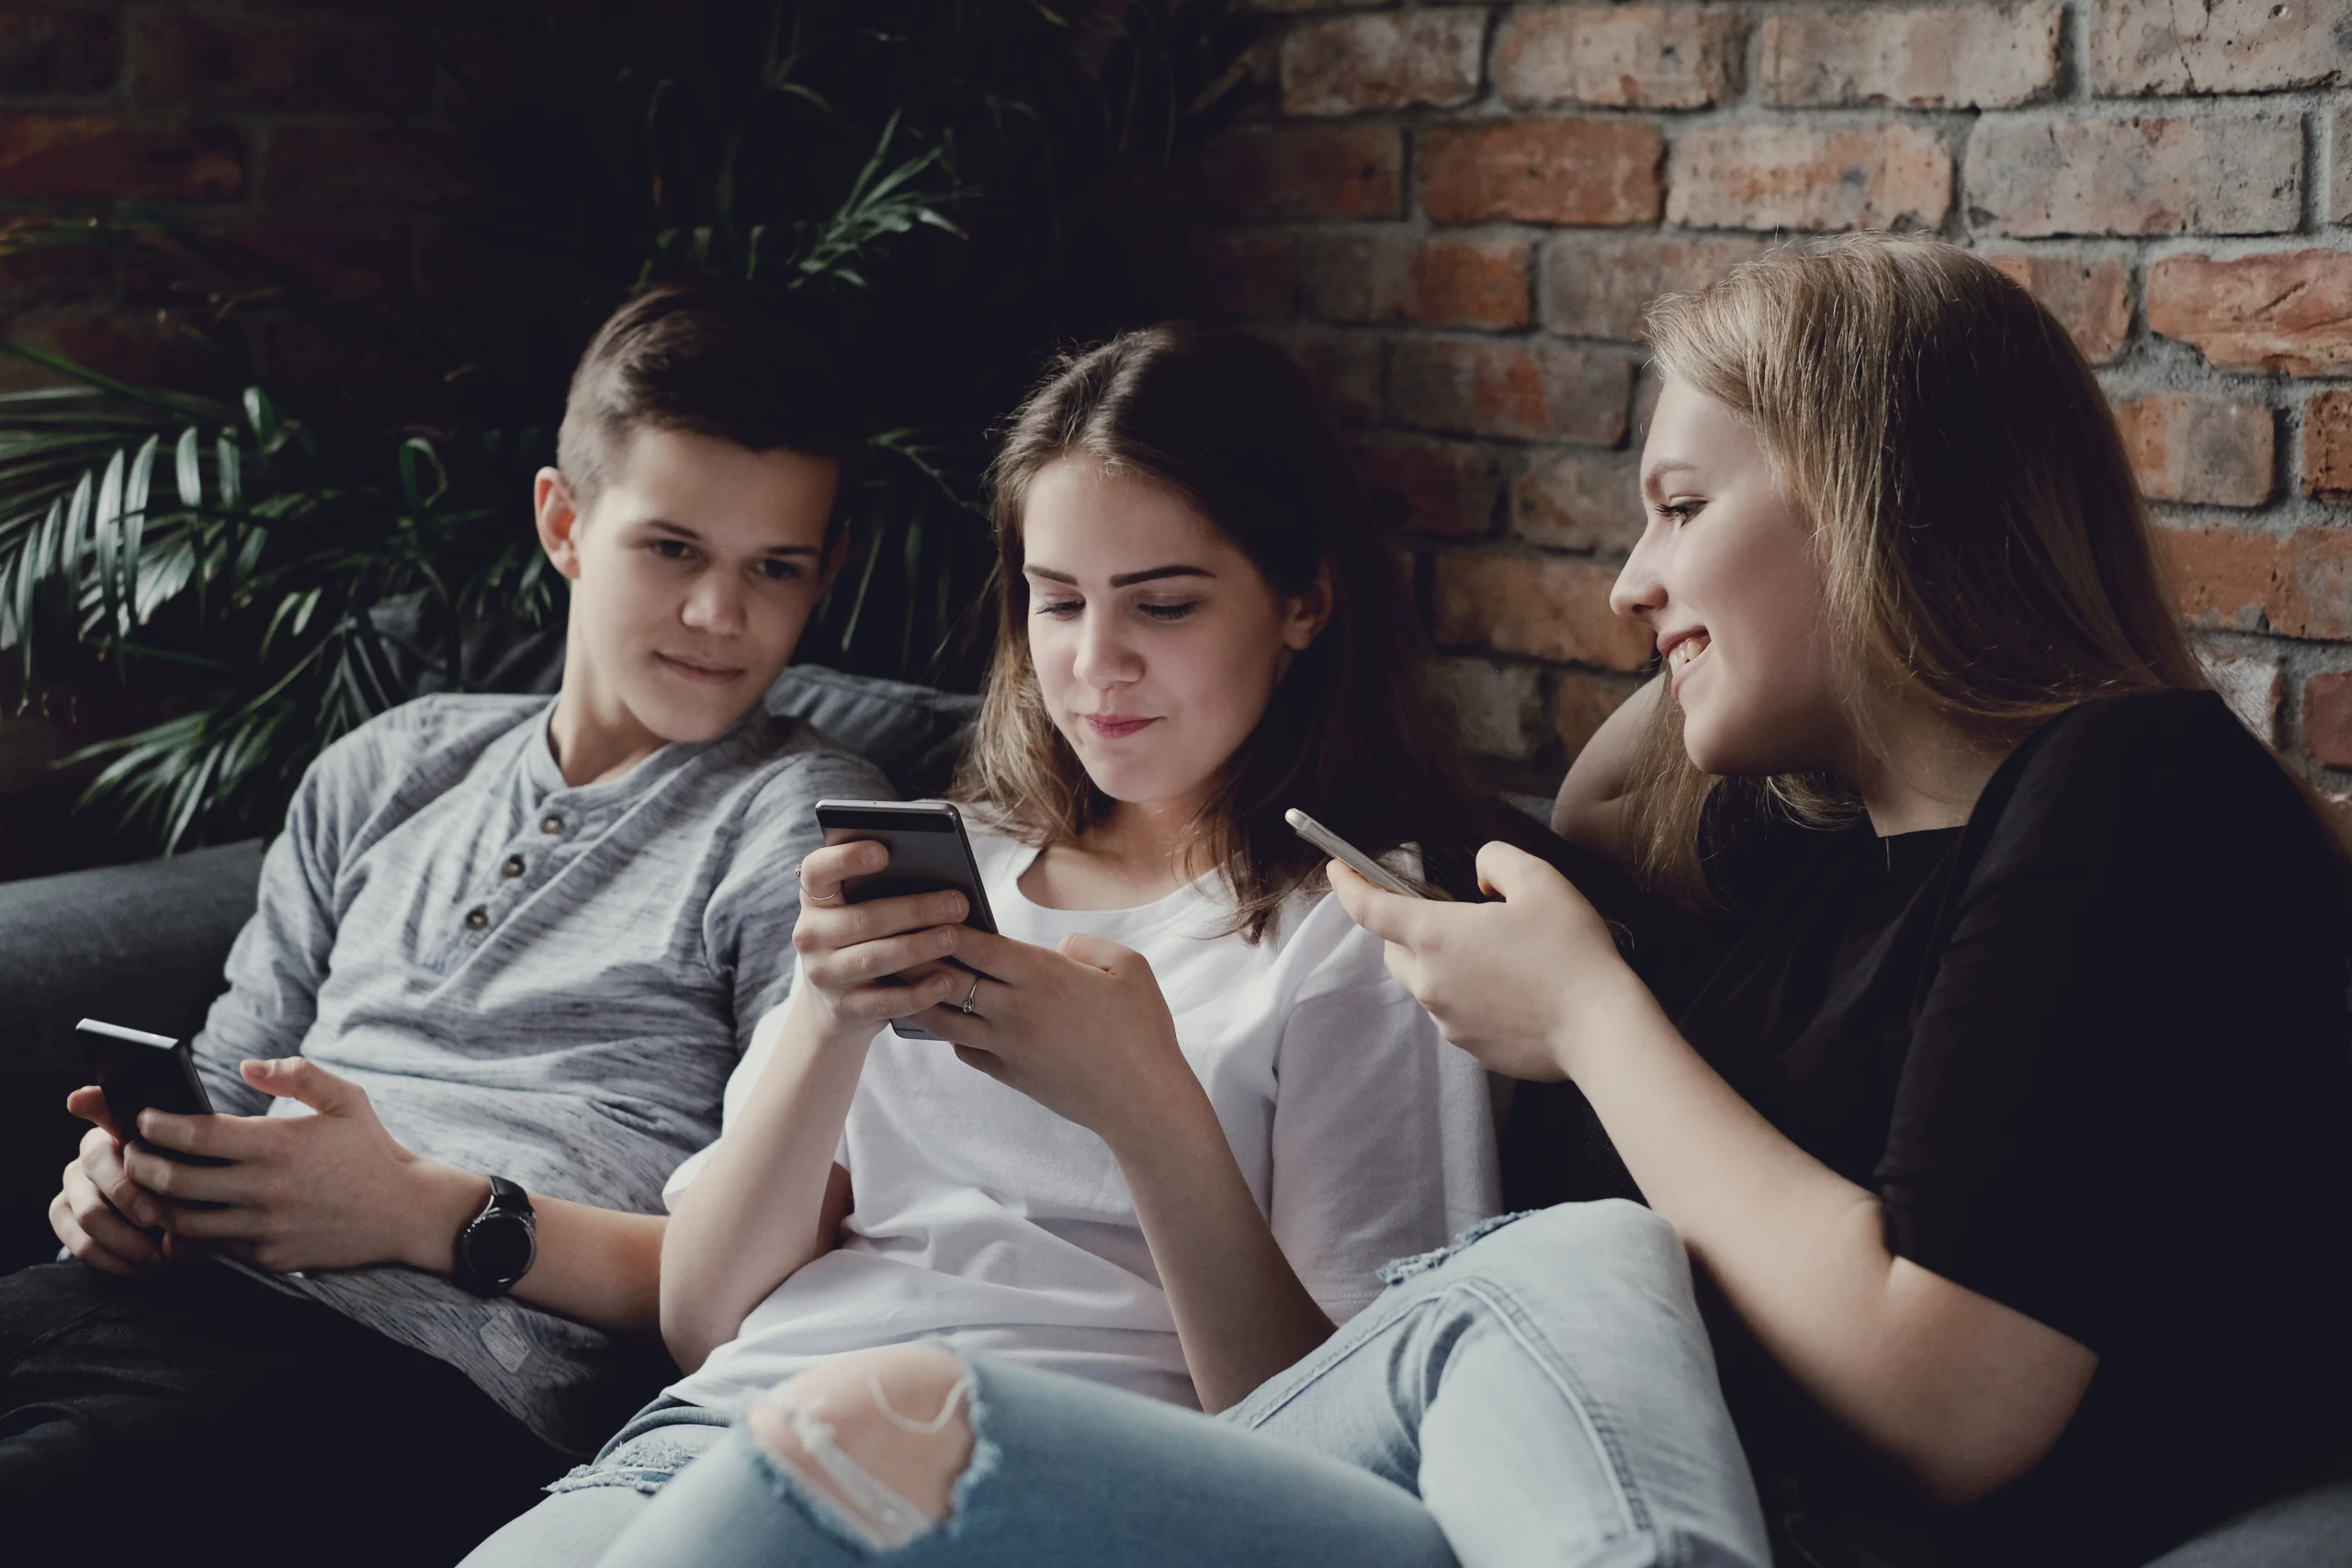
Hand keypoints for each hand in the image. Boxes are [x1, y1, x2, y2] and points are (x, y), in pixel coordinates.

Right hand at [51, 1087, 187, 1274]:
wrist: (187, 1219)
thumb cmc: (194, 1183)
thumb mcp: (200, 1164)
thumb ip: (180, 1147)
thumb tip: (146, 1129)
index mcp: (124, 1127)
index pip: (102, 1107)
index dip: (93, 1103)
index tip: (90, 1110)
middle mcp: (91, 1152)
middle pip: (97, 1165)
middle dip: (127, 1194)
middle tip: (157, 1217)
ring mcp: (73, 1185)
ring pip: (88, 1212)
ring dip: (124, 1239)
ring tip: (158, 1256)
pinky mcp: (64, 1218)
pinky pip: (80, 1243)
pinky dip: (114, 1260)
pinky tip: (142, 1268)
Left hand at [119, 1056, 478, 1275]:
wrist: (405, 1212)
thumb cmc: (370, 1150)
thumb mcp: (345, 1099)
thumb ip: (297, 1073)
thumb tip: (245, 1068)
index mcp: (279, 1143)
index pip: (196, 1134)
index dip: (158, 1125)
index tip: (144, 1119)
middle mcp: (267, 1188)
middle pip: (176, 1180)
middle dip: (142, 1164)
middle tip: (134, 1154)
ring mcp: (266, 1227)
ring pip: (184, 1222)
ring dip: (157, 1203)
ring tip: (149, 1187)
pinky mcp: (269, 1257)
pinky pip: (212, 1249)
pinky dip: (187, 1235)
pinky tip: (182, 1218)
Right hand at [789, 840, 973, 1044]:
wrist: (836, 1003)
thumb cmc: (863, 939)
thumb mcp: (860, 909)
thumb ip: (883, 889)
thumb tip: (940, 871)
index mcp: (815, 899)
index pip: (817, 871)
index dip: (845, 859)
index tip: (882, 851)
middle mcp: (811, 935)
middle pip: (862, 918)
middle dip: (914, 910)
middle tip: (957, 903)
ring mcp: (824, 974)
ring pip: (874, 958)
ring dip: (918, 947)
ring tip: (954, 937)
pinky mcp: (844, 1008)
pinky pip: (884, 1001)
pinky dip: (918, 992)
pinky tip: (946, 981)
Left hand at [908, 928, 1200, 1153]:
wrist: (1141, 1100)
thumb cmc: (1141, 1030)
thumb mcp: (1129, 968)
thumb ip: (1086, 945)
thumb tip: (1057, 948)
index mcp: (1043, 976)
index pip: (976, 945)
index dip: (946, 926)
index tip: (928, 910)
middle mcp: (1015, 1010)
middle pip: (947, 978)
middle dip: (919, 956)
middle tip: (896, 939)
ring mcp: (1006, 1046)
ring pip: (943, 1017)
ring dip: (919, 995)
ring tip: (902, 977)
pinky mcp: (1007, 1074)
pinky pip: (963, 1048)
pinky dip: (949, 1031)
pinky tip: (944, 1017)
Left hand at [1328, 841, 1641, 1081]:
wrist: (1601, 1031)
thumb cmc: (1571, 953)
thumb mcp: (1540, 881)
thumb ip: (1497, 862)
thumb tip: (1480, 877)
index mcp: (1436, 936)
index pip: (1370, 908)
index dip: (1347, 884)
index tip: (1337, 868)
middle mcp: (1430, 982)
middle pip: (1393, 949)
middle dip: (1404, 927)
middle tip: (1448, 912)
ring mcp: (1447, 1021)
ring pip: (1424, 983)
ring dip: (1441, 963)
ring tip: (1495, 953)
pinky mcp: (1471, 1048)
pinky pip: (1453, 1013)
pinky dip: (1467, 995)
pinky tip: (1511, 989)